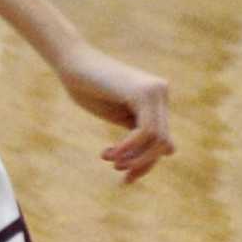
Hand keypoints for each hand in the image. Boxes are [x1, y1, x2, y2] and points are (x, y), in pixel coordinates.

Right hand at [51, 41, 175, 182]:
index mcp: (156, 98)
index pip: (160, 140)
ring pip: (157, 140)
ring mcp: (155, 91)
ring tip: (112, 161)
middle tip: (118, 171)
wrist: (70, 63)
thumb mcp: (119, 115)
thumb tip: (170, 150)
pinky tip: (112, 152)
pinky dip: (129, 147)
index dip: (146, 163)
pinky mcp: (144, 93)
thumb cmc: (87, 87)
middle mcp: (161, 92)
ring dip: (135, 158)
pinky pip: (146, 132)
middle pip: (162, 143)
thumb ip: (142, 132)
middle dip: (142, 163)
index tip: (125, 178)